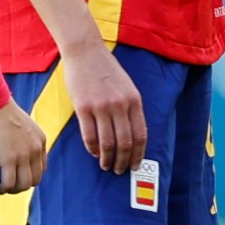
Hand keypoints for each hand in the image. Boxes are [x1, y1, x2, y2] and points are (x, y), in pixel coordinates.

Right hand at [0, 101, 45, 193]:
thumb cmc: (3, 112)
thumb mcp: (23, 126)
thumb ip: (24, 140)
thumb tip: (14, 152)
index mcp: (40, 141)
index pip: (40, 169)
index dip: (28, 176)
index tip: (16, 178)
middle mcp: (36, 149)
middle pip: (34, 179)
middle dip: (20, 186)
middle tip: (6, 185)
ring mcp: (23, 155)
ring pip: (23, 185)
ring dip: (11, 189)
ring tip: (0, 186)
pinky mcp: (8, 158)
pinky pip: (8, 183)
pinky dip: (1, 188)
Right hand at [62, 45, 145, 173]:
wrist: (86, 53)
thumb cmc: (107, 70)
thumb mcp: (127, 87)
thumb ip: (130, 108)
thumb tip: (132, 134)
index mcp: (134, 100)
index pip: (141, 134)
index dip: (139, 153)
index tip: (135, 164)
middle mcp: (121, 105)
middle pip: (125, 142)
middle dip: (123, 160)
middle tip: (119, 170)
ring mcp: (102, 107)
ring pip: (108, 143)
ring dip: (107, 159)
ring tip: (106, 166)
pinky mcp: (83, 108)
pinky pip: (89, 136)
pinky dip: (93, 149)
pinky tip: (94, 153)